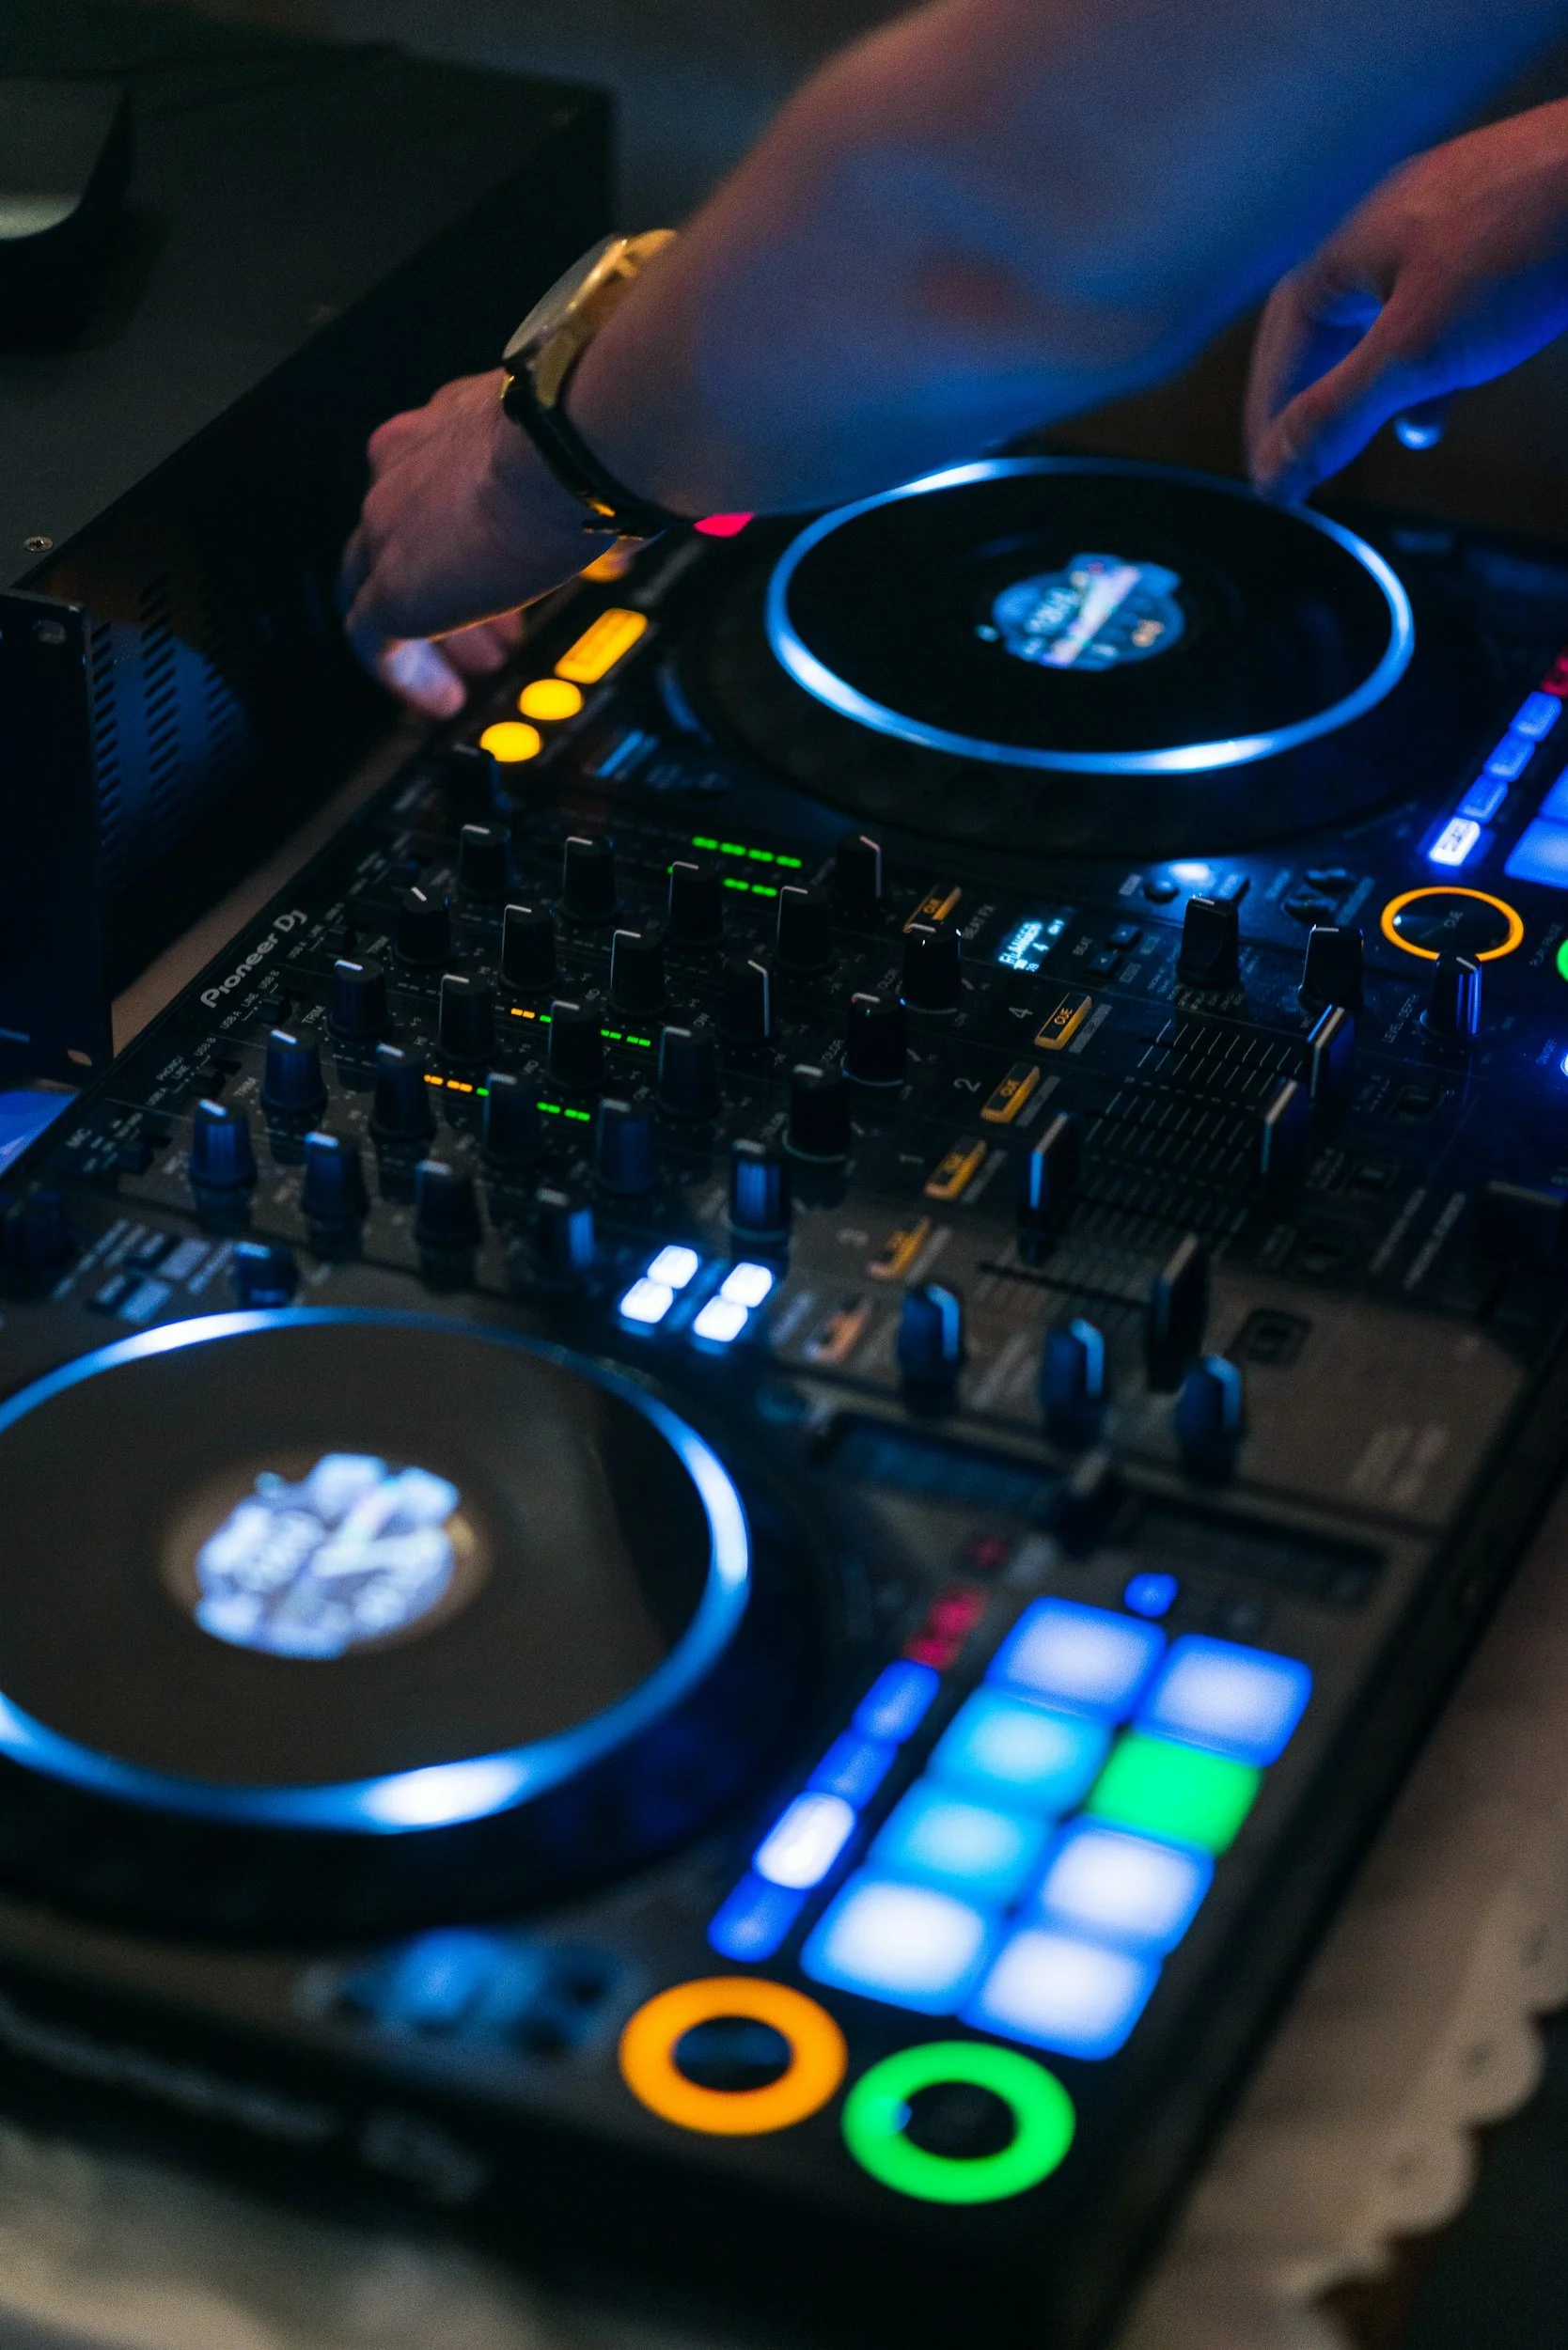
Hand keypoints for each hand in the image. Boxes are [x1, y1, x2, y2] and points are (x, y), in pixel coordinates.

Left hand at [339, 369, 594, 716]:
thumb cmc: (598, 436)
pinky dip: (404, 673)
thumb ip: (585, 500)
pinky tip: (443, 698)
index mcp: (454, 425)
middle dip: (445, 587)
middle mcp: (408, 462)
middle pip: (399, 536)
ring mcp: (390, 520)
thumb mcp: (585, 463)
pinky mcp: (393, 580)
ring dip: (427, 634)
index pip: (434, 485)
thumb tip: (620, 545)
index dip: (465, 535)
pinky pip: (373, 640)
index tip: (498, 571)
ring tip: (470, 674)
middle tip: (488, 634)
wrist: (576, 439)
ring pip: (378, 585)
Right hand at [1246, 99, 1567, 502]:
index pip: (1279, 349)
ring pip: (1382, 322)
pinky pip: (1437, 308)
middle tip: (1307, 462)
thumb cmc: (1525, 239)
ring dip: (1374, 387)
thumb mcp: (1414, 352)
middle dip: (1315, 403)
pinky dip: (1430, 362)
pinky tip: (1443, 398)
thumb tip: (1276, 473)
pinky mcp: (1493, 235)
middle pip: (1324, 333)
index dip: (1270, 420)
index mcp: (1344, 248)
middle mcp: (1383, 230)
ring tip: (1376, 438)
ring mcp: (1440, 229)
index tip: (1272, 479)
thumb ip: (1338, 415)